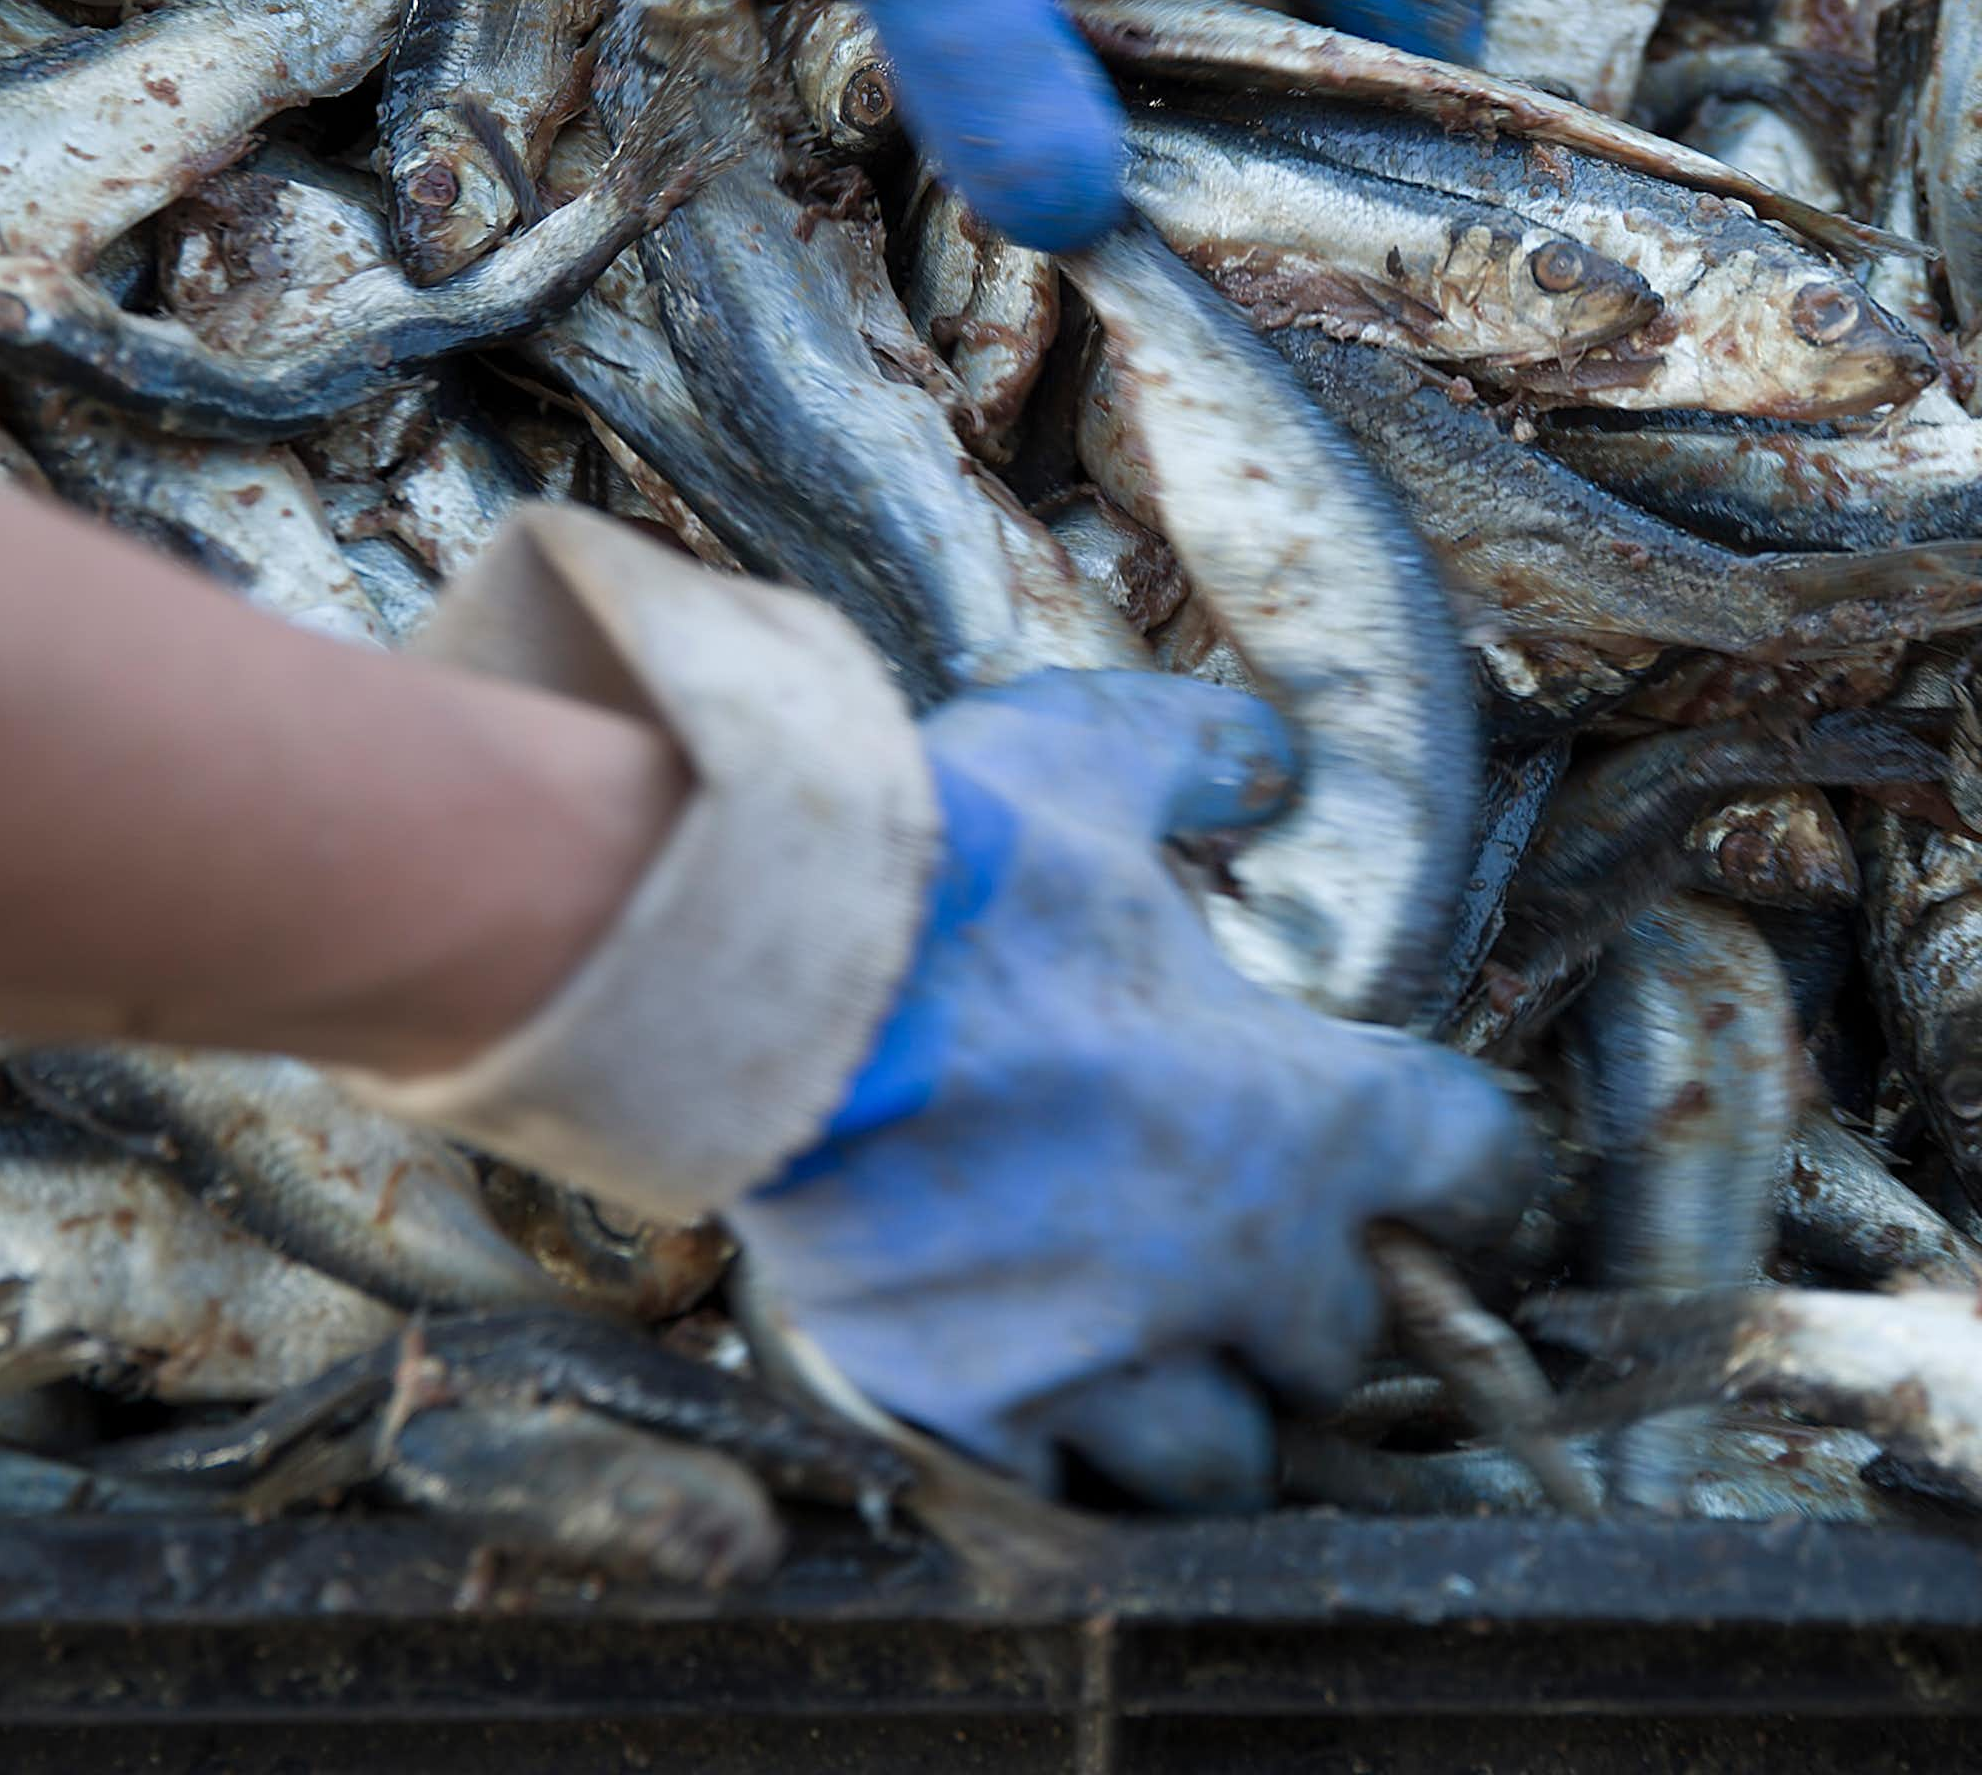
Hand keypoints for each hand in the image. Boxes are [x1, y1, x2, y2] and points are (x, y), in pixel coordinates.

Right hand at [730, 671, 1533, 1509]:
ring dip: (1195, 1405)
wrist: (769, 966)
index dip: (1463, 1158)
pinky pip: (1054, 1484)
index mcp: (1301, 1109)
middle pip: (1340, 1343)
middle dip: (1305, 1300)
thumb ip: (1203, 759)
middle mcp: (1230, 1258)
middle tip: (1249, 1248)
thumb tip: (1268, 763)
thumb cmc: (952, 863)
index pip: (1469, 1165)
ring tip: (1144, 1353)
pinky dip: (1048, 1448)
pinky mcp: (972, 1400)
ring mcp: (1101, 1347)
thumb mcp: (1094, 753)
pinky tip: (1017, 1388)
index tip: (1439, 1158)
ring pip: (1215, 1455)